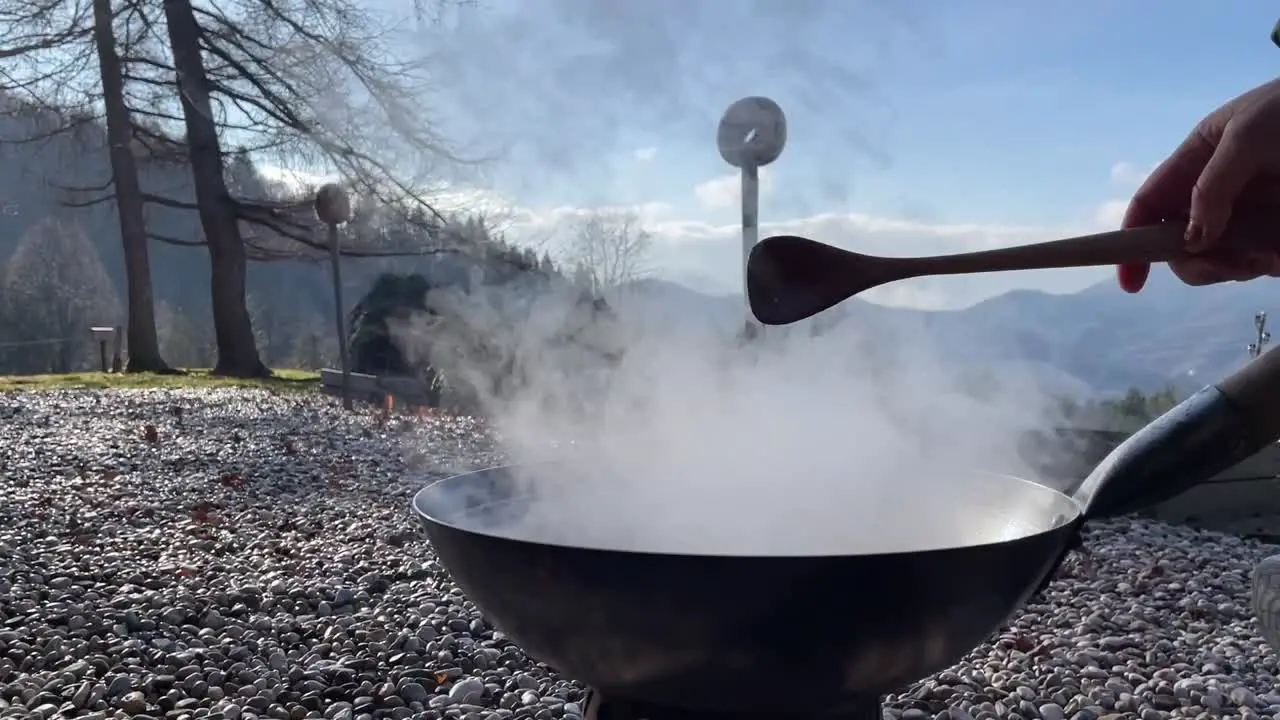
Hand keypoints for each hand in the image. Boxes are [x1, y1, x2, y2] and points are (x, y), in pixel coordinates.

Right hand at [1117, 78, 1279, 292]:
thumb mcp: (1248, 135)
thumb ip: (1214, 184)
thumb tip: (1192, 239)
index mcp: (1197, 161)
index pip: (1150, 207)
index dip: (1133, 243)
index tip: (1133, 283)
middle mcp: (1216, 192)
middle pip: (1182, 244)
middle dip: (1198, 263)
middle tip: (1232, 266)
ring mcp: (1249, 212)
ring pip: (1221, 258)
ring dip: (1237, 267)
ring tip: (1269, 259)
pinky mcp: (1277, 226)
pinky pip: (1261, 258)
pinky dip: (1267, 264)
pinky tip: (1279, 258)